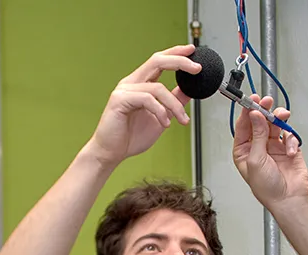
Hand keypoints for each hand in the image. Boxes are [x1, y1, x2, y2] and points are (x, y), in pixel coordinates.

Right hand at [86, 45, 200, 165]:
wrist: (111, 153)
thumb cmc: (130, 137)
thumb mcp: (161, 117)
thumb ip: (172, 102)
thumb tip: (189, 91)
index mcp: (140, 84)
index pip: (159, 61)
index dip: (175, 53)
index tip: (192, 50)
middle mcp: (131, 83)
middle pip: (157, 61)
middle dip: (179, 61)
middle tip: (196, 68)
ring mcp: (124, 90)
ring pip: (157, 87)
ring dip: (175, 105)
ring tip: (183, 120)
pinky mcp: (119, 100)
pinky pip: (147, 100)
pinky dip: (160, 112)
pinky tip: (165, 124)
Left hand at [232, 95, 307, 210]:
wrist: (289, 199)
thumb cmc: (268, 188)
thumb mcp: (256, 159)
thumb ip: (257, 135)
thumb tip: (255, 115)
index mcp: (243, 151)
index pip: (243, 126)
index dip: (247, 112)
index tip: (252, 101)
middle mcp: (257, 147)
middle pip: (259, 122)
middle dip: (264, 111)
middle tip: (267, 102)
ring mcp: (273, 146)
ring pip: (275, 124)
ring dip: (278, 119)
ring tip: (282, 117)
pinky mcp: (288, 148)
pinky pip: (289, 135)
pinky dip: (291, 140)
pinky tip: (290, 151)